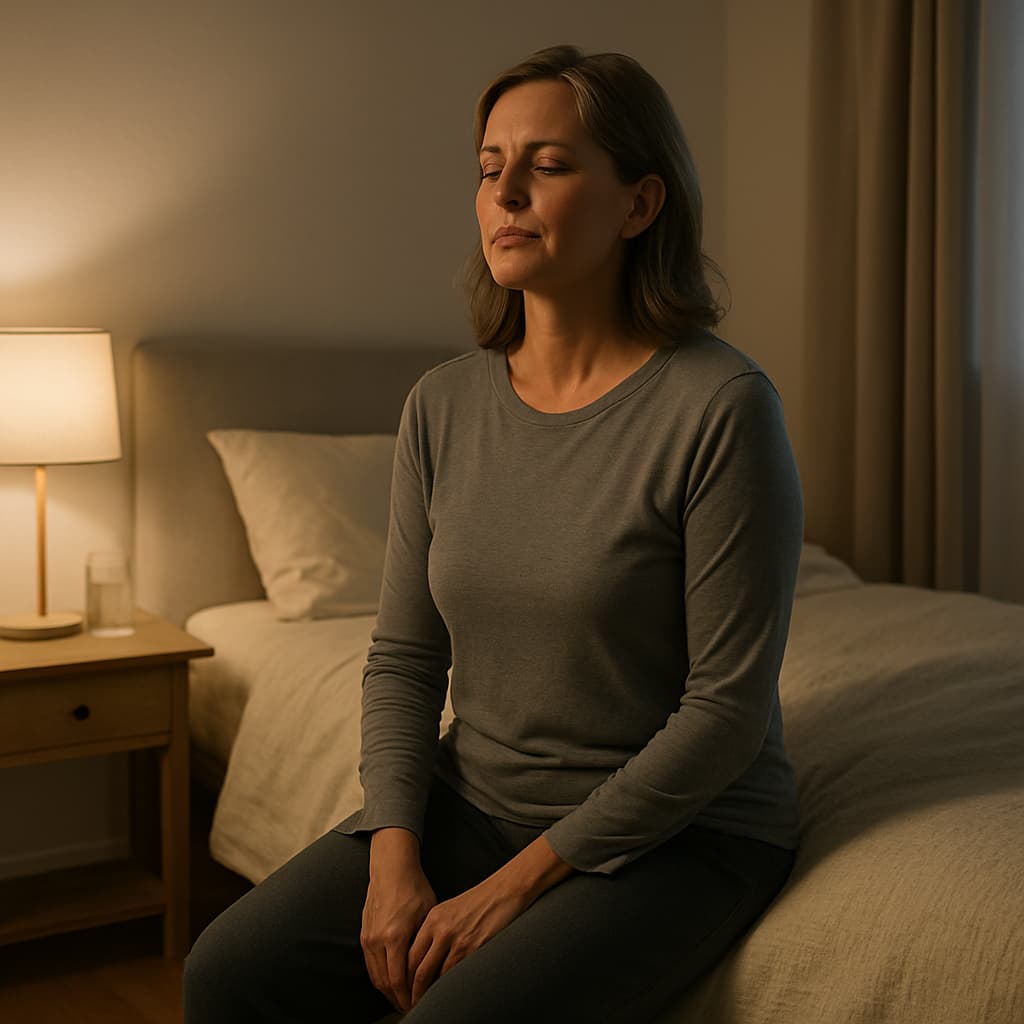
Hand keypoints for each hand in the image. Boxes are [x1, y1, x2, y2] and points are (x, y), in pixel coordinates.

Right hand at [360, 828, 436, 1012]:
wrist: (392, 868)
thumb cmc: (414, 888)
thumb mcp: (429, 914)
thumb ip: (427, 943)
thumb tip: (436, 967)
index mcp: (395, 936)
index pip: (399, 980)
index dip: (409, 997)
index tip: (420, 1004)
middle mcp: (377, 940)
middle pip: (385, 984)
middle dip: (399, 999)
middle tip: (413, 1006)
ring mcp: (368, 938)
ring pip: (375, 977)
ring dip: (388, 991)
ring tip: (404, 998)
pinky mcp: (364, 934)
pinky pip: (370, 965)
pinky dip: (380, 977)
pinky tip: (392, 981)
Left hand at [406, 835, 572, 1006]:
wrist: (504, 891)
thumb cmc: (478, 901)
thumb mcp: (449, 910)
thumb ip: (434, 931)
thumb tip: (423, 959)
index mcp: (433, 919)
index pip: (410, 955)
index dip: (404, 977)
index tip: (404, 989)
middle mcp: (441, 929)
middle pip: (418, 969)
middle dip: (413, 991)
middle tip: (412, 1003)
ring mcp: (458, 939)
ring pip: (436, 976)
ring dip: (430, 993)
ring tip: (427, 1003)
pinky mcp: (474, 948)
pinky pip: (456, 974)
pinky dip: (449, 987)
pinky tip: (448, 992)